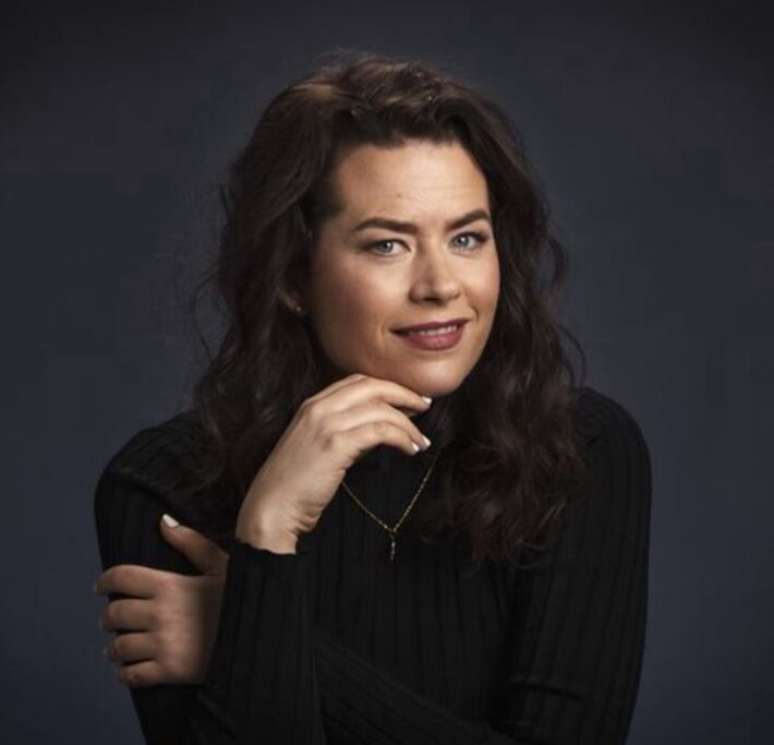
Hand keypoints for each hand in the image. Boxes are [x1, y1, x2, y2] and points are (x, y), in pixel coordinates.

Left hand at [95, 516, 226, 686]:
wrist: (261, 637)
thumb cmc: (239, 599)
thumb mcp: (221, 565)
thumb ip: (191, 542)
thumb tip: (163, 520)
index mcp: (170, 585)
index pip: (121, 578)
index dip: (105, 582)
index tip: (101, 588)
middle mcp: (161, 613)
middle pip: (114, 614)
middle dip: (108, 617)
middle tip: (112, 620)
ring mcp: (163, 644)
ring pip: (118, 647)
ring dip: (114, 647)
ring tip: (118, 647)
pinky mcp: (169, 671)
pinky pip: (131, 675)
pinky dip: (125, 673)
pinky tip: (129, 668)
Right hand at [236, 373, 431, 548]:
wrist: (272, 509)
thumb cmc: (295, 484)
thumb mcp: (317, 447)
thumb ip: (343, 431)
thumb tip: (378, 428)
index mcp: (312, 404)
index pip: (358, 381)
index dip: (388, 386)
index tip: (409, 398)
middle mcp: (318, 408)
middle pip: (373, 386)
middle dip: (404, 394)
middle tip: (425, 406)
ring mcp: (326, 424)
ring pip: (381, 409)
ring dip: (408, 424)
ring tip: (421, 441)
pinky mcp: (336, 445)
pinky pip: (381, 431)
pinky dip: (402, 438)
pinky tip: (410, 450)